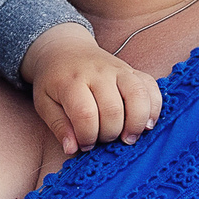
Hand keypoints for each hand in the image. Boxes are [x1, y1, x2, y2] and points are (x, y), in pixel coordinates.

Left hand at [22, 24, 162, 153]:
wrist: (64, 49)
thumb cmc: (53, 81)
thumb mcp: (44, 103)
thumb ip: (58, 126)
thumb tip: (72, 149)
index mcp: (72, 82)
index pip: (85, 114)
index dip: (87, 136)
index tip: (85, 145)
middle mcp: (98, 73)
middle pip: (113, 109)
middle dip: (110, 134)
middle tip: (103, 140)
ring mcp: (118, 69)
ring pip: (138, 95)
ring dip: (137, 123)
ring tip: (129, 138)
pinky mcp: (132, 70)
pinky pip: (151, 86)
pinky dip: (154, 107)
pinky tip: (146, 123)